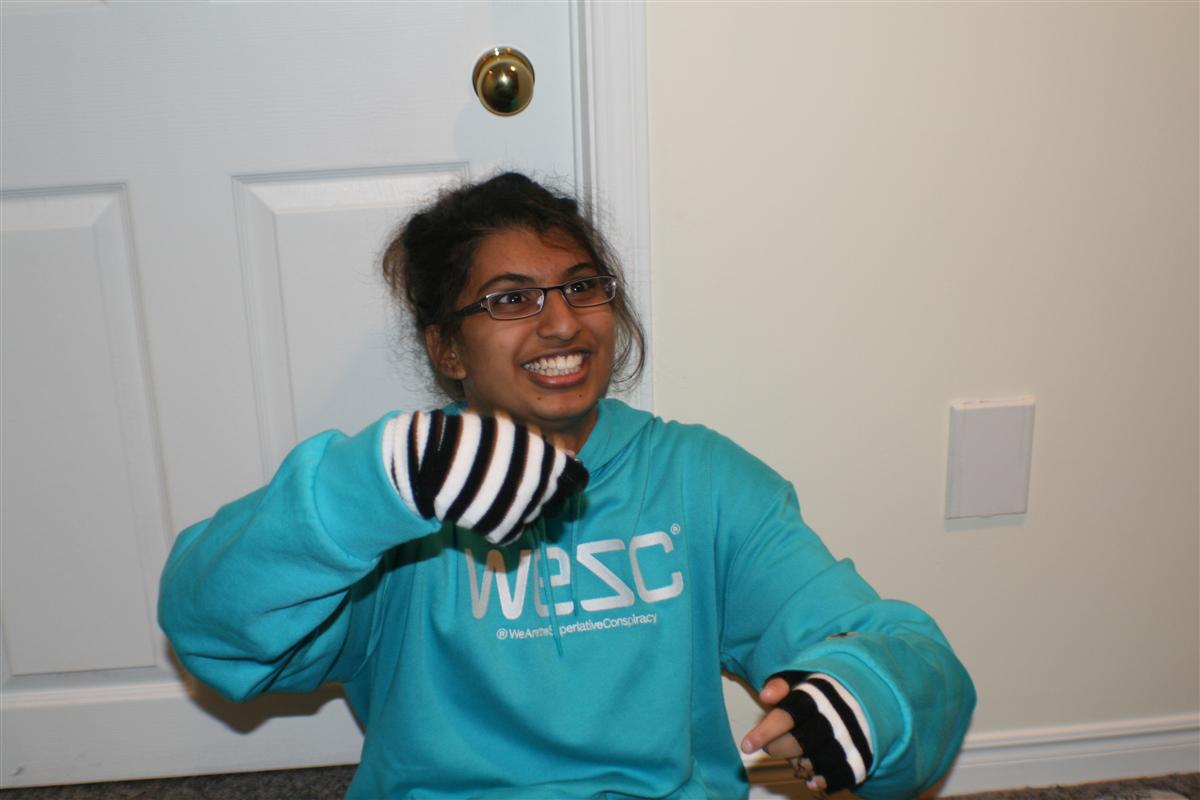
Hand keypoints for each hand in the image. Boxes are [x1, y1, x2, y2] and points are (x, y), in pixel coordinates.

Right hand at [386, 410, 587, 544]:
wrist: (435, 462)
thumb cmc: (473, 440)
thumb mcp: (511, 433)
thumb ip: (543, 447)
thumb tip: (572, 455)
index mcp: (545, 461)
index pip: (576, 478)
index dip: (568, 477)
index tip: (556, 474)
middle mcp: (540, 488)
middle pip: (557, 499)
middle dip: (546, 492)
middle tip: (521, 481)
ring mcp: (522, 512)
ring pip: (537, 515)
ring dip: (526, 506)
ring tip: (501, 492)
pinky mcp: (503, 530)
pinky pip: (516, 532)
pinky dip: (507, 523)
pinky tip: (491, 509)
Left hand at [741, 673, 872, 794]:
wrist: (868, 696)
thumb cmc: (823, 691)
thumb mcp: (801, 679)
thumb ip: (780, 685)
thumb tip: (765, 696)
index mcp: (818, 694)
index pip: (788, 715)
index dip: (765, 731)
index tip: (746, 746)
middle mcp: (837, 716)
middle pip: (801, 742)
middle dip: (779, 748)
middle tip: (772, 747)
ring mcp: (852, 739)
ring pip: (818, 761)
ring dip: (800, 765)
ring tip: (795, 758)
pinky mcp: (862, 758)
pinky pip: (841, 777)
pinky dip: (823, 781)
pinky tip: (811, 780)